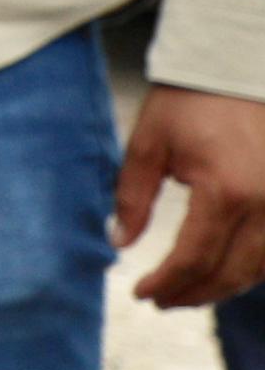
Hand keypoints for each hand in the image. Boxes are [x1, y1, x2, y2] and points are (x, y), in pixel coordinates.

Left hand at [115, 84, 264, 306]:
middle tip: (162, 301)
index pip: (193, 259)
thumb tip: (118, 242)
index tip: (141, 294)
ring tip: (188, 291)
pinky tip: (223, 270)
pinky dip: (250, 268)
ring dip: (224, 286)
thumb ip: (132, 197)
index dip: (165, 284)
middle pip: (231, 274)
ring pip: (260, 269)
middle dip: (193, 294)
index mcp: (226, 192)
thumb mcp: (148, 145)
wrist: (237, 67)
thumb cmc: (188, 102)